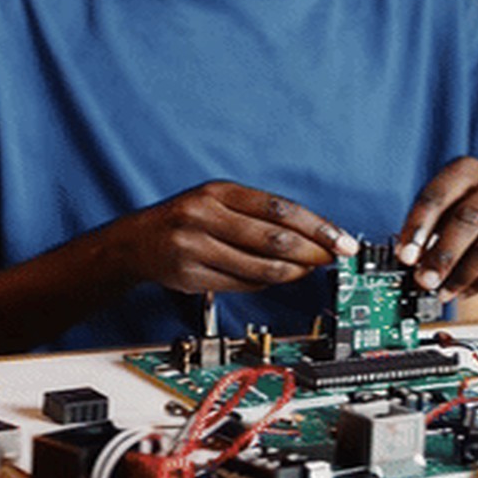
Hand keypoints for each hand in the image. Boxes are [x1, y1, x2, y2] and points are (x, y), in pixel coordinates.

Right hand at [114, 179, 358, 294]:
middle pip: (273, 240)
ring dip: (293, 273)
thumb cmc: (186, 218)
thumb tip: (313, 236)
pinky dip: (264, 283)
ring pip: (260, 268)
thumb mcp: (218, 201)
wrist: (135, 241)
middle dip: (312, 253)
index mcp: (218, 192)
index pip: (279, 209)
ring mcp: (195, 248)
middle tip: (333, 259)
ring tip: (306, 270)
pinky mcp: (190, 276)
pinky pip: (242, 284)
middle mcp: (204, 216)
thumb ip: (258, 213)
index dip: (317, 227)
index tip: (342, 241)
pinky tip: (272, 278)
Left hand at [395, 157, 477, 299]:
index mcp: (469, 169)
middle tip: (425, 280)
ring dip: (462, 276)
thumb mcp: (458, 206)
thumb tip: (410, 259)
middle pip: (466, 221)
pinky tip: (468, 290)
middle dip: (441, 257)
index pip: (438, 195)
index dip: (417, 227)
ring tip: (445, 291)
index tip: (405, 255)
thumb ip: (433, 228)